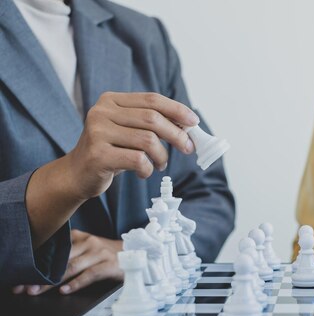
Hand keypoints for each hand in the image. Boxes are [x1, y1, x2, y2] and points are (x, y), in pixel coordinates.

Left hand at [12, 230, 122, 295]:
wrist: (137, 253)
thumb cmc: (106, 254)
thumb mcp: (87, 248)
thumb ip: (69, 253)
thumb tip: (43, 269)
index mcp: (79, 236)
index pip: (53, 250)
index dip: (36, 264)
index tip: (22, 276)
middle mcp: (88, 242)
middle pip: (59, 260)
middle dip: (40, 275)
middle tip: (25, 287)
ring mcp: (99, 253)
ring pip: (71, 267)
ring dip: (52, 281)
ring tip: (38, 290)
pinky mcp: (109, 264)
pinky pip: (89, 274)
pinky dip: (76, 283)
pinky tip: (64, 290)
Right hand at [66, 92, 199, 199]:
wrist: (77, 174)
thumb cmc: (110, 151)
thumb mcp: (129, 131)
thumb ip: (151, 124)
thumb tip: (188, 125)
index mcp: (111, 100)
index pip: (152, 99)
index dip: (177, 110)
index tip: (194, 122)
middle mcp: (102, 112)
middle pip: (153, 119)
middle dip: (177, 134)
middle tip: (188, 148)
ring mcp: (98, 132)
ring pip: (148, 140)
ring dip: (162, 156)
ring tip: (160, 164)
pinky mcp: (98, 154)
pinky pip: (138, 159)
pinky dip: (148, 168)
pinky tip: (144, 172)